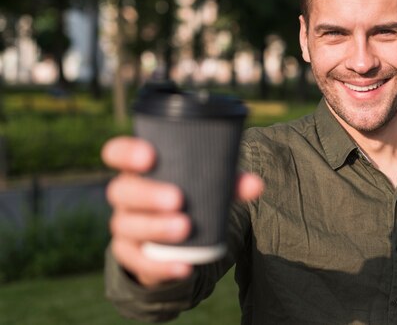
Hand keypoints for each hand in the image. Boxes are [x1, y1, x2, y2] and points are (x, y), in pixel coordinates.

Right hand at [102, 136, 263, 287]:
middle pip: (122, 192)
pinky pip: (137, 261)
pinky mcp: (129, 254)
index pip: (117, 153)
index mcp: (138, 169)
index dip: (126, 152)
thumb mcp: (207, 185)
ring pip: (127, 226)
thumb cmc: (189, 194)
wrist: (175, 236)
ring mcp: (124, 224)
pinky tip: (183, 267)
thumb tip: (257, 185)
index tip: (149, 156)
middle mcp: (125, 195)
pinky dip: (161, 266)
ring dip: (155, 228)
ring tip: (185, 228)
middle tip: (178, 199)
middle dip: (148, 195)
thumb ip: (229, 182)